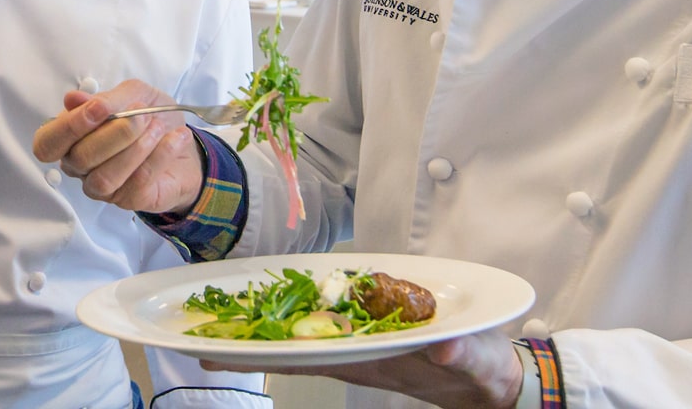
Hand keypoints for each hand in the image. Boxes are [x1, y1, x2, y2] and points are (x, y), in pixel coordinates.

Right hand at [32, 82, 204, 214]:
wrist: (183, 141)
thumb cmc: (149, 116)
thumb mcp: (132, 95)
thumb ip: (105, 99)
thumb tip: (72, 99)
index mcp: (71, 137)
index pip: (47, 143)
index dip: (69, 127)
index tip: (100, 108)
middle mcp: (79, 166)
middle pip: (80, 158)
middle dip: (115, 133)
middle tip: (142, 115)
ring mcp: (101, 188)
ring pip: (105, 177)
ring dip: (137, 148)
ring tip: (158, 127)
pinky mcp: (128, 200)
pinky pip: (137, 183)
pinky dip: (159, 156)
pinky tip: (174, 139)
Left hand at [208, 328, 523, 408]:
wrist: (496, 383)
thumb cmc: (482, 374)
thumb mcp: (476, 364)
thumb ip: (458, 355)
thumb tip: (439, 350)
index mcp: (373, 362)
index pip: (305, 359)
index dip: (261, 355)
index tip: (216, 353)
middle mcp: (359, 357)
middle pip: (292, 349)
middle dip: (248, 343)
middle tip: (195, 336)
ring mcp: (364, 349)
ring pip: (305, 339)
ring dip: (267, 330)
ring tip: (221, 322)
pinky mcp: (376, 339)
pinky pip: (328, 329)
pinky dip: (300, 317)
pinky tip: (277, 308)